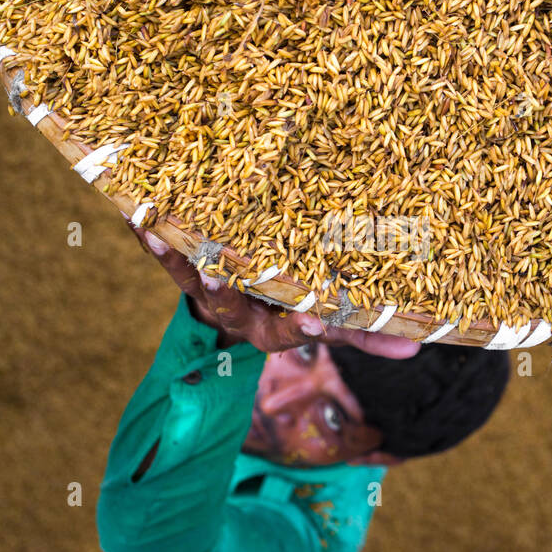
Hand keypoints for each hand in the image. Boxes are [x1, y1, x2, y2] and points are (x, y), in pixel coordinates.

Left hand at [122, 219, 420, 359]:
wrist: (228, 302)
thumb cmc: (287, 306)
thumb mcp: (326, 321)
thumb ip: (365, 333)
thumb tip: (418, 345)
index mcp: (273, 326)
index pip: (290, 330)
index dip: (302, 325)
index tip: (314, 317)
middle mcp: (234, 310)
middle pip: (228, 304)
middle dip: (224, 289)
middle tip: (218, 274)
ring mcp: (202, 286)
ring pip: (186, 274)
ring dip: (173, 256)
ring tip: (160, 235)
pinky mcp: (177, 262)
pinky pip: (159, 247)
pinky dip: (146, 229)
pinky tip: (133, 207)